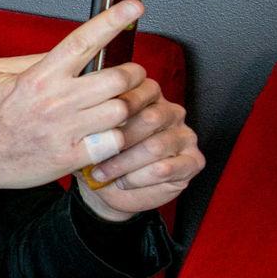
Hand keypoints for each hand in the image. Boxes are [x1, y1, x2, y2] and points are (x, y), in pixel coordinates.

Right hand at [0, 0, 151, 195]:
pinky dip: (118, 137)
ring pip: (121, 110)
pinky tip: (109, 134)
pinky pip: (113, 142)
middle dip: (133, 75)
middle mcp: (54, 100)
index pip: (82, 41)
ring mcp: (64, 130)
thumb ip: (36, 59)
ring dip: (129, 107)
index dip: (111, 21)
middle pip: (117, 78)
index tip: (133, 8)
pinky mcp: (69, 156)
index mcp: (39, 76)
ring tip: (124, 106)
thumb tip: (69, 52)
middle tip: (132, 77)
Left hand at [75, 80, 202, 220]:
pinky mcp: (193, 162)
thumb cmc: (100, 154)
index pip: (142, 89)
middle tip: (94, 153)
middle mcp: (171, 112)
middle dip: (118, 139)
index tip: (92, 121)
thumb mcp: (92, 133)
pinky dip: (137, 178)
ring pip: (156, 146)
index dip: (116, 105)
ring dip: (123, 163)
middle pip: (150, 118)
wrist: (110, 188)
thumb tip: (84, 116)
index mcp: (148, 96)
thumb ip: (94, 119)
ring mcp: (185, 136)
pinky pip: (165, 169)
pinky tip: (122, 182)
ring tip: (101, 173)